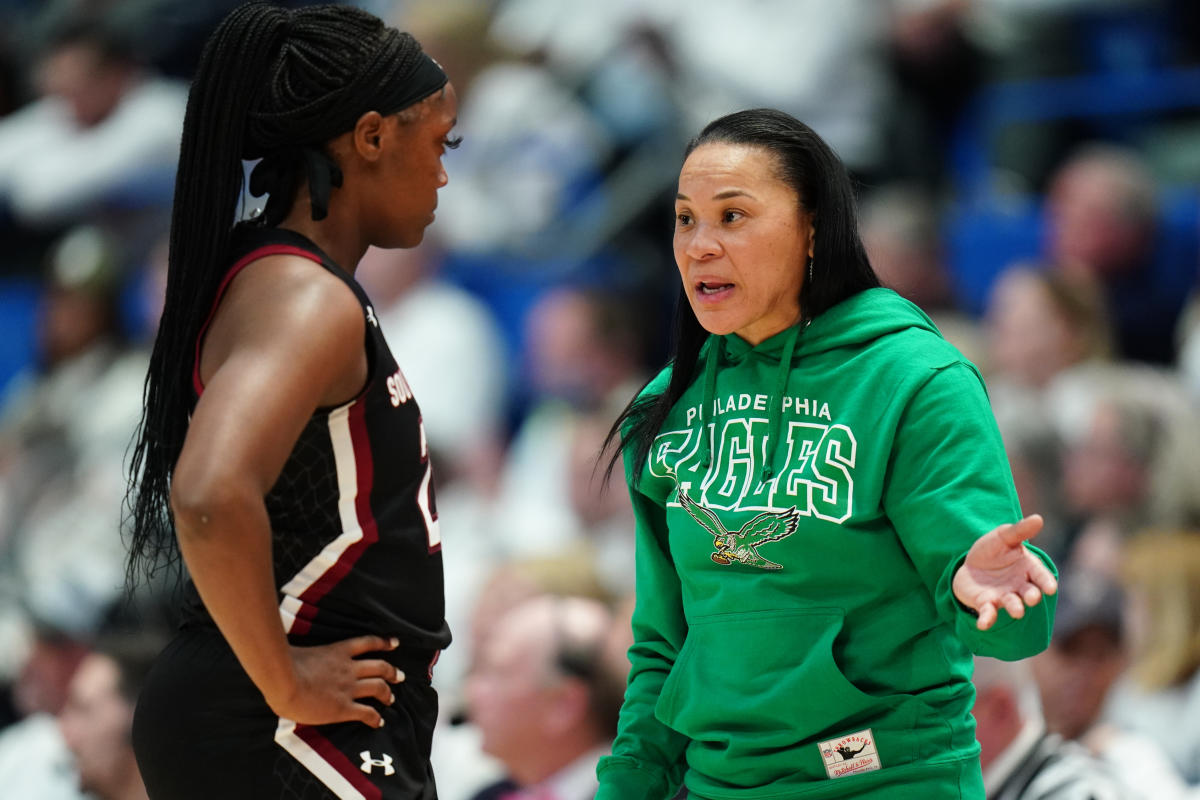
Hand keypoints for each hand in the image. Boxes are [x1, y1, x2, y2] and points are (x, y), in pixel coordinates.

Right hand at [265, 635, 405, 727]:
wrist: (284, 681)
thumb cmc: (282, 666)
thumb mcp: (298, 653)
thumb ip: (304, 656)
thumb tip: (295, 658)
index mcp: (338, 652)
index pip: (367, 643)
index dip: (383, 643)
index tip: (394, 643)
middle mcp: (348, 668)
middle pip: (379, 667)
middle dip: (392, 671)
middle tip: (399, 676)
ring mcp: (348, 688)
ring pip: (378, 687)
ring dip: (388, 693)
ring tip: (391, 698)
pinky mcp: (344, 707)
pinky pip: (367, 712)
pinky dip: (376, 718)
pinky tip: (379, 722)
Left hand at [952, 515, 1057, 630]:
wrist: (970, 565)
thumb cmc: (993, 550)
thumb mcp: (1003, 536)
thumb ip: (1019, 531)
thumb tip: (1038, 518)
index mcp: (1028, 568)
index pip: (1040, 575)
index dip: (1046, 582)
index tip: (1051, 588)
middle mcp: (1020, 585)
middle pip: (1029, 592)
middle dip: (1032, 596)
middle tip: (1033, 598)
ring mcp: (1004, 596)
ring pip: (1012, 604)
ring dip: (1015, 608)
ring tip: (1018, 612)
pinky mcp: (986, 604)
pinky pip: (988, 613)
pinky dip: (987, 619)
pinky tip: (983, 624)